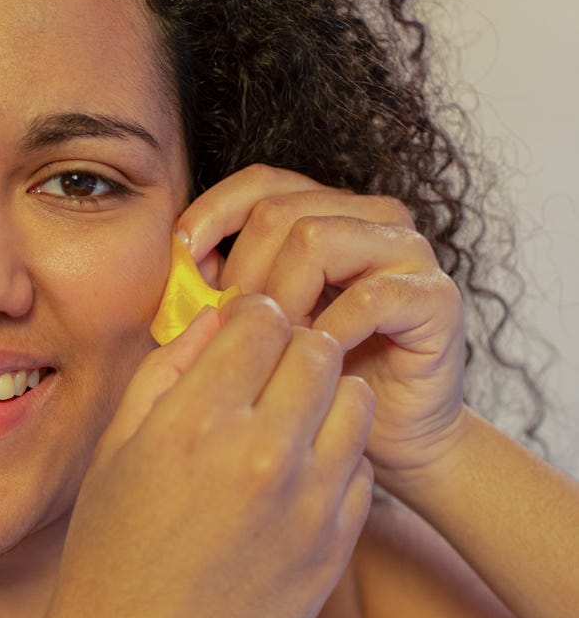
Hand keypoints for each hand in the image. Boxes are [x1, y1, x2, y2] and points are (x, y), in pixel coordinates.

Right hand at [36, 297, 373, 617]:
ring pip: (355, 397)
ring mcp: (308, 503)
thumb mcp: (116, 446)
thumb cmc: (113, 550)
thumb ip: (167, 369)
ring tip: (288, 413)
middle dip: (292, 343)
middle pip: (316, 348)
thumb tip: (214, 319)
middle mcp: (261, 454)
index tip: (245, 327)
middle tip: (268, 365)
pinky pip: (362, 464)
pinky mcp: (336, 545)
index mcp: (196, 422)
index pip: (262, 320)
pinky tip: (297, 469)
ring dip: (323, 392)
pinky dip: (336, 452)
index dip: (253, 313)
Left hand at [177, 164, 467, 479]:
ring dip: (281, 297)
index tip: (180, 257)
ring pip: (315, 239)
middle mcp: (371, 217)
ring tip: (274, 344)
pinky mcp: (435, 295)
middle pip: (279, 211)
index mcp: (329, 210)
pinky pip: (367, 295)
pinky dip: (329, 330)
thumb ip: (228, 283)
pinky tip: (316, 359)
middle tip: (233, 326)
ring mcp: (408, 251)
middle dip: (242, 272)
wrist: (390, 435)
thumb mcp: (261, 321)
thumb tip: (184, 258)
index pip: (261, 182)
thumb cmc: (318, 376)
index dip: (214, 212)